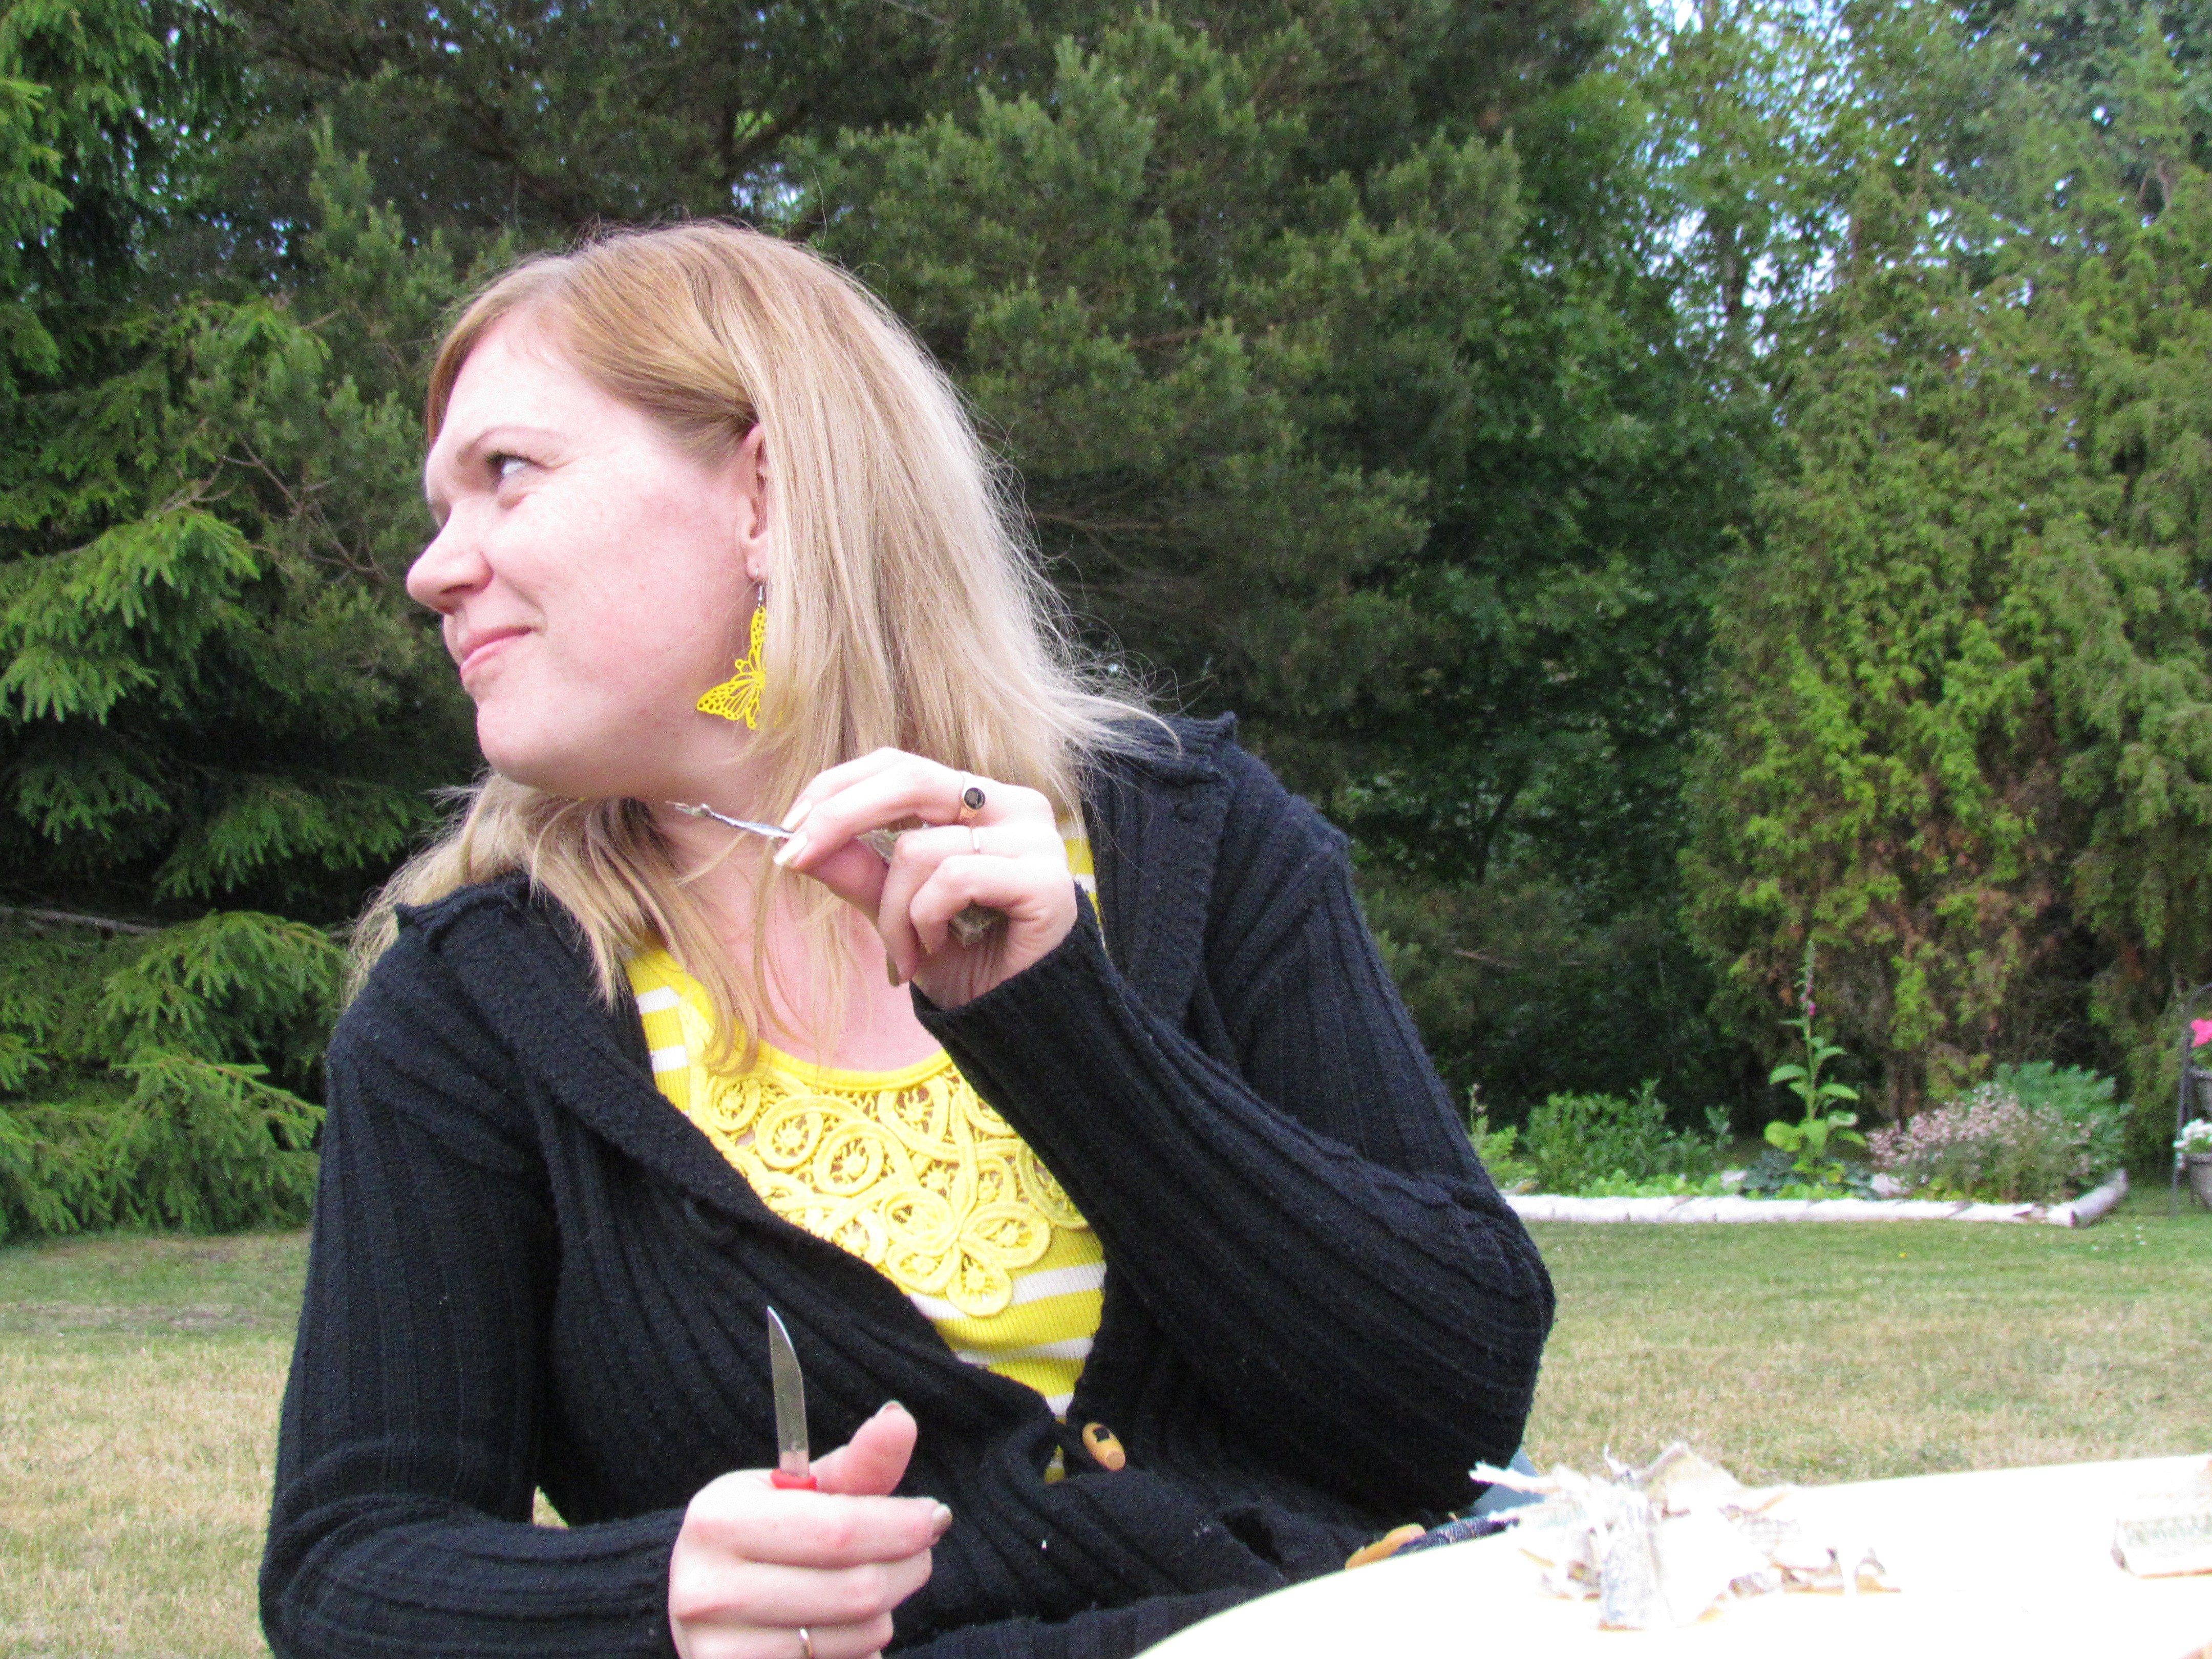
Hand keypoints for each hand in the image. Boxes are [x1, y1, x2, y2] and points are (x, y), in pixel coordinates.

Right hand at [668, 1401, 949, 1658]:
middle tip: (920, 1549)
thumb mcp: (798, 1490)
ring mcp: (722, 1648)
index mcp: (721, 1521)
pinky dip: (861, 1646)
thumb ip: (858, 1462)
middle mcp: (710, 1590)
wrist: (701, 1596)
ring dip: (887, 1609)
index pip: (839, 1529)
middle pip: (857, 1590)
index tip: (934, 1515)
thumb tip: (901, 1419)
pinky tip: (846, 1623)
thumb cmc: (762, 1533)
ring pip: (858, 1635)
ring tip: (876, 1583)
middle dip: (908, 1566)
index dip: (902, 1525)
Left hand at [772, 749, 1079, 1006]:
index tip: (788, 829)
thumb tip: (796, 842)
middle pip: (909, 779)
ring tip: (905, 953)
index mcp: (980, 798)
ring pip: (920, 849)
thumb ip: (858, 871)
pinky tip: (937, 948)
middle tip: (795, 859)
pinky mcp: (1046, 879)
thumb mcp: (895, 910)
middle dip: (838, 818)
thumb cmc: (964, 959)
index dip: (837, 787)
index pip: (900, 765)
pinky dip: (926, 920)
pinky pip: (954, 878)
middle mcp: (1013, 805)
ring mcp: (1036, 840)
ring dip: (891, 914)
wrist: (1014, 1021)